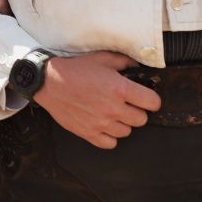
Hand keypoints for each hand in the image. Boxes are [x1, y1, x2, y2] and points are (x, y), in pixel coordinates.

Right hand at [34, 51, 160, 149]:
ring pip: (127, 132)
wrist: (49, 82)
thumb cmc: (75, 69)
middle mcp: (113, 108)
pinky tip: (105, 125)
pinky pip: (110, 143)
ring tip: (114, 114)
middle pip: (141, 120)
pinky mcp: (89, 133)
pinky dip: (110, 136)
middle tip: (128, 105)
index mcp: (120, 88)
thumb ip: (124, 62)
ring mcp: (101, 123)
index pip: (152, 102)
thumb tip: (138, 67)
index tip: (146, 99)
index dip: (151, 100)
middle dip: (137, 112)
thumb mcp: (101, 58)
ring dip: (123, 123)